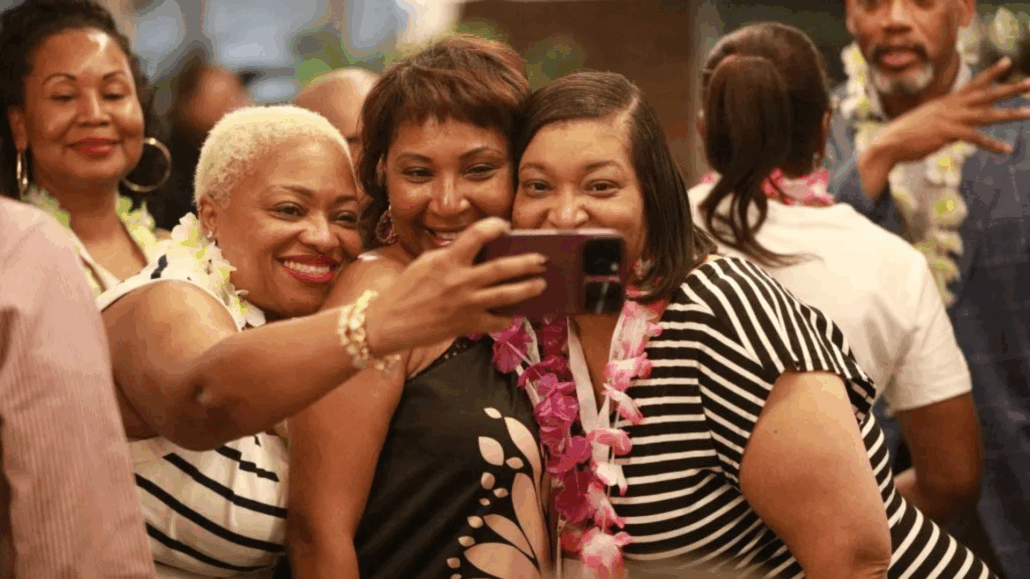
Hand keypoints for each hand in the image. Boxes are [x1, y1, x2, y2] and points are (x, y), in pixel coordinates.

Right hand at [363, 217, 545, 355]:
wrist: (390, 322)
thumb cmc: (407, 290)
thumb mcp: (427, 263)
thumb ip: (453, 255)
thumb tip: (479, 249)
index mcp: (448, 260)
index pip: (478, 234)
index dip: (495, 226)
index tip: (506, 226)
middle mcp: (460, 281)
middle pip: (502, 268)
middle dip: (527, 263)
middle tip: (542, 260)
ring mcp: (466, 304)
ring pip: (506, 295)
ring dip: (528, 289)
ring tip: (541, 285)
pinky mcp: (467, 324)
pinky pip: (496, 321)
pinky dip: (508, 318)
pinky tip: (515, 314)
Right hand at [860, 57, 1029, 198]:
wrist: (889, 143)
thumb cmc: (904, 134)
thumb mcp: (926, 121)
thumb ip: (942, 120)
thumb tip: (951, 127)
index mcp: (947, 102)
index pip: (974, 84)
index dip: (992, 73)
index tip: (1008, 61)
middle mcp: (952, 107)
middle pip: (987, 95)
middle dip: (1010, 88)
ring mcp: (951, 119)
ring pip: (988, 114)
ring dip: (1011, 114)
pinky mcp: (949, 133)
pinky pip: (977, 139)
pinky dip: (993, 145)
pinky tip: (1007, 149)